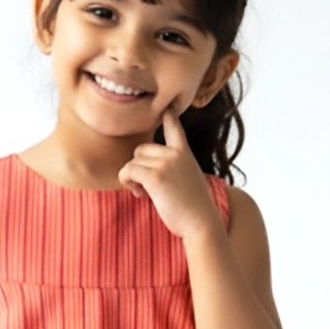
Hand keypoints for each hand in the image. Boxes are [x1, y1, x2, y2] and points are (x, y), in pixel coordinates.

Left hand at [117, 104, 224, 239]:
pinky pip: (128, 171)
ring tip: (145, 193)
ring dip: (132, 179)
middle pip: (140, 149)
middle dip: (138, 167)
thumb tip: (144, 171)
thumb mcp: (187, 180)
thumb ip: (171, 168)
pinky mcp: (155, 176)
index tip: (165, 105)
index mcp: (184, 152)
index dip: (168, 115)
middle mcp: (175, 153)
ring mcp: (165, 163)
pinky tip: (140, 194)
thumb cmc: (193, 208)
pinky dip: (128, 183)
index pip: (174, 127)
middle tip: (146, 187)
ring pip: (132, 162)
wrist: (201, 223)